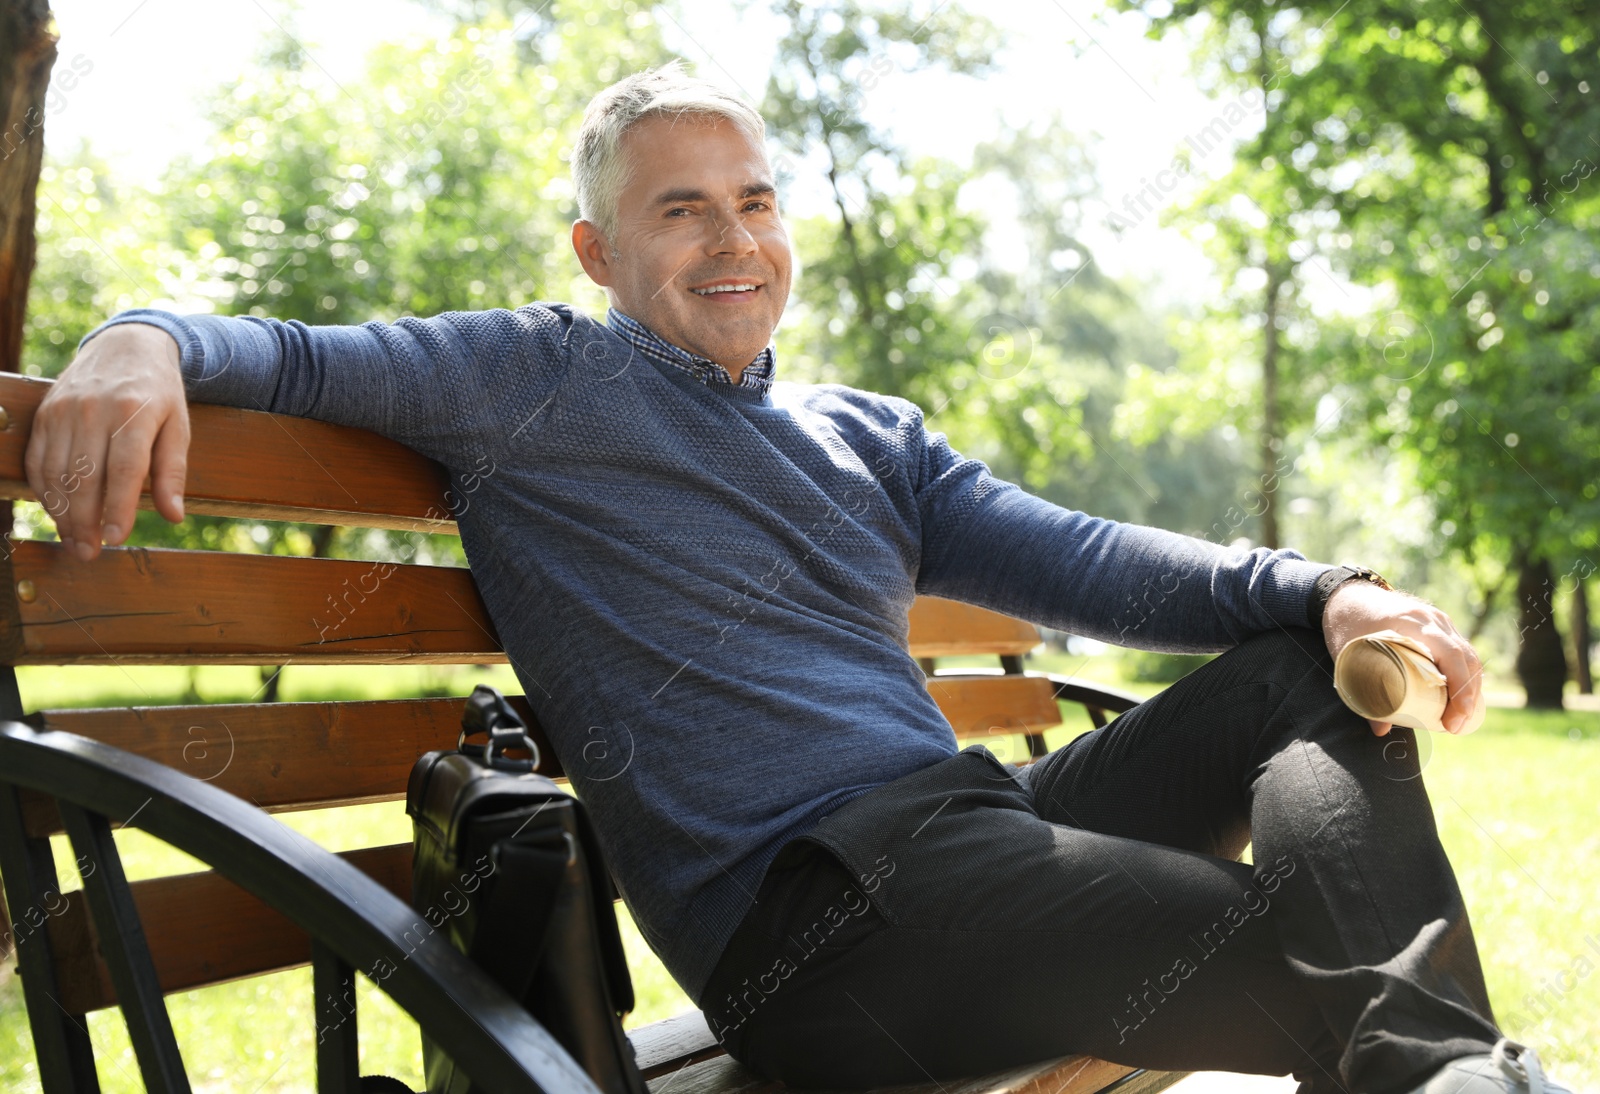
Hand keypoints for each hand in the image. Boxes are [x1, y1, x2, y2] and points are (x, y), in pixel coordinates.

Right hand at [24, 323, 189, 561]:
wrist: (126, 345)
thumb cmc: (159, 393)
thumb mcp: (179, 425)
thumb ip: (173, 470)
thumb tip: (174, 515)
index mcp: (134, 412)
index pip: (124, 468)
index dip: (118, 507)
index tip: (116, 539)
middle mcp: (93, 411)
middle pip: (84, 475)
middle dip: (84, 520)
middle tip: (90, 553)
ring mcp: (64, 411)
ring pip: (56, 472)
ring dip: (62, 513)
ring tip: (75, 542)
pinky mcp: (45, 414)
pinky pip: (38, 460)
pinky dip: (45, 491)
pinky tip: (57, 514)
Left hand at [1322, 580, 1485, 736]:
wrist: (1345, 596)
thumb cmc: (1346, 625)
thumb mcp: (1348, 657)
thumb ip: (1363, 692)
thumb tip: (1380, 731)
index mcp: (1412, 622)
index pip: (1451, 655)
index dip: (1460, 689)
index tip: (1454, 718)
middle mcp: (1432, 619)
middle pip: (1465, 658)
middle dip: (1468, 696)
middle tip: (1454, 726)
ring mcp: (1439, 621)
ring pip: (1468, 655)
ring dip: (1470, 688)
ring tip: (1459, 718)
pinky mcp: (1439, 627)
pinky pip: (1461, 651)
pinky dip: (1465, 675)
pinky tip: (1463, 697)